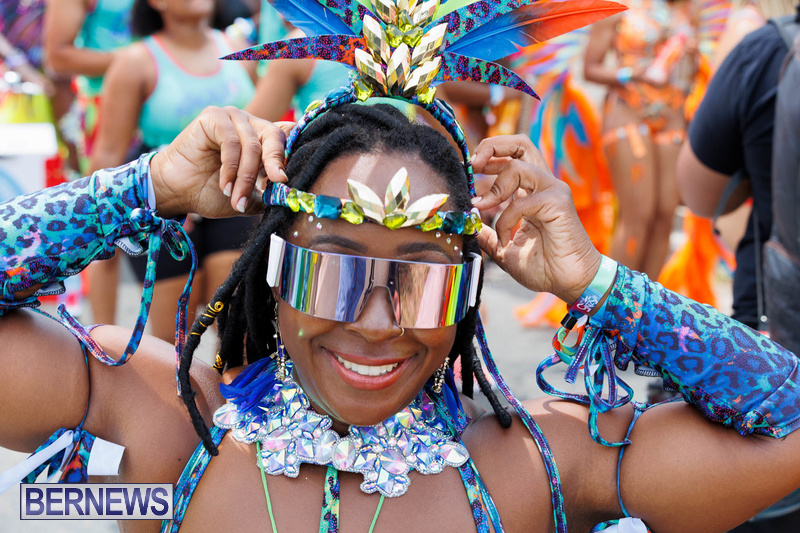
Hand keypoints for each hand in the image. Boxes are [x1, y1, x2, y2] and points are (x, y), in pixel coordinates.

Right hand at [149, 106, 293, 218]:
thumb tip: (292, 197)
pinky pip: (231, 141)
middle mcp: (250, 124)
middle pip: (274, 137)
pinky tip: (225, 185)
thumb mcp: (250, 197)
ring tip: (236, 198)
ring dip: (246, 176)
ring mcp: (232, 117)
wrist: (177, 191)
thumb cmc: (212, 192)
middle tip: (277, 183)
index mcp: (262, 139)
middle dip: (275, 164)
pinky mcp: (214, 116)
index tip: (289, 179)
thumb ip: (270, 194)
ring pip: (252, 145)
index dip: (292, 155)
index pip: (287, 138)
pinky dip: (230, 167)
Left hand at [471, 135, 601, 303]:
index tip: (468, 172)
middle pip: (520, 143)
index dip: (487, 156)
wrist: (570, 283)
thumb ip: (488, 235)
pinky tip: (506, 239)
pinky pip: (520, 201)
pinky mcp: (557, 202)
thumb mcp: (505, 249)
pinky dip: (506, 219)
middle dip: (490, 147)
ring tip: (481, 208)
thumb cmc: (545, 267)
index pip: (511, 156)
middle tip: (472, 166)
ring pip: (517, 165)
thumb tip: (469, 227)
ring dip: (494, 187)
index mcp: (531, 191)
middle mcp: (542, 185)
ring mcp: (552, 190)